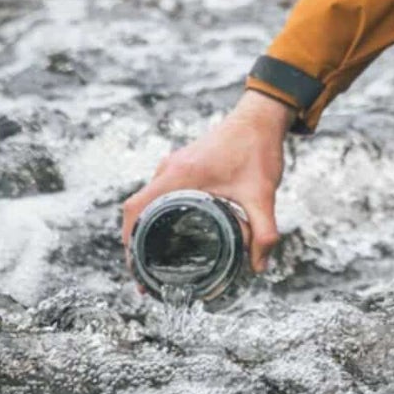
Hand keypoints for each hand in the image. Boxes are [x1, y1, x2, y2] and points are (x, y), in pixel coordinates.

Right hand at [121, 90, 292, 276]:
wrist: (262, 116)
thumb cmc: (258, 149)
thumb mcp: (262, 194)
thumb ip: (264, 231)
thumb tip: (259, 267)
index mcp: (179, 174)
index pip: (136, 209)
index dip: (129, 242)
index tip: (138, 270)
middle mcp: (170, 168)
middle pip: (137, 210)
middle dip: (137, 245)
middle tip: (148, 277)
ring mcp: (174, 164)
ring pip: (147, 201)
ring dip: (146, 229)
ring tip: (155, 262)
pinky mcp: (183, 163)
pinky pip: (159, 192)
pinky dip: (157, 214)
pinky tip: (170, 233)